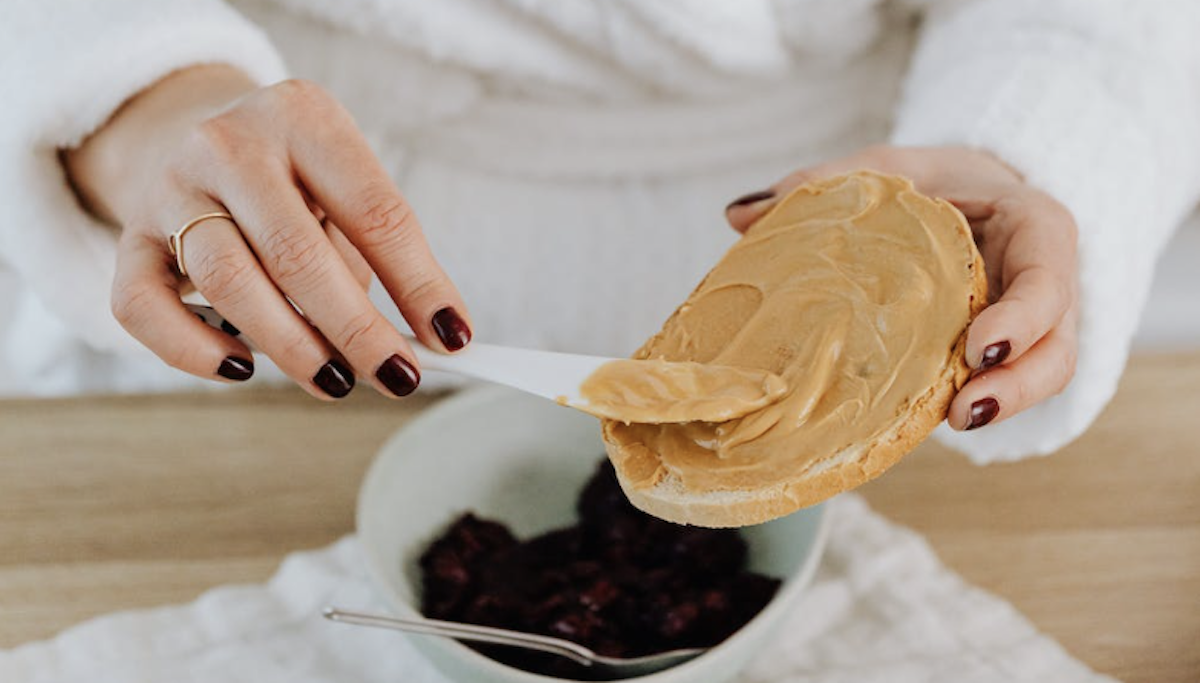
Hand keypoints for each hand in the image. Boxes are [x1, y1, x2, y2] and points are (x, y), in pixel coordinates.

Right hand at [65, 66, 471, 398]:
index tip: (452, 337)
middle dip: (357, 329)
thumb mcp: (344, 189)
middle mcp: (229, 144)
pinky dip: (192, 350)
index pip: (375, 211)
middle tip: (398, 377)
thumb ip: (378, 254)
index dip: (419, 283)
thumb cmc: (295, 180)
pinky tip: (241, 370)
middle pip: (298, 253)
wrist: (191, 132)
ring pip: (228, 282)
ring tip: (336, 381)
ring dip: (291, 346)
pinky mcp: (129, 237)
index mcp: (305, 120)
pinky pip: (145, 307)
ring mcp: (170, 188)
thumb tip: (424, 339)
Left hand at [725, 146, 1078, 430]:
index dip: (1025, 316)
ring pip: (1040, 376)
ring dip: (1002, 405)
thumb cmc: (929, 181)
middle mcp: (1042, 284)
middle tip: (962, 411)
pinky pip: (998, 384)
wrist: (964, 197)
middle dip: (1019, 384)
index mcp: (1032, 227)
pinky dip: (970, 401)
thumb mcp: (886, 166)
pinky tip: (926, 421)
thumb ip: (826, 183)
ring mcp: (1028, 326)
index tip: (977, 345)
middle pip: (1057, 345)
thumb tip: (739, 212)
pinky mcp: (998, 356)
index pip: (1049, 275)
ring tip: (952, 422)